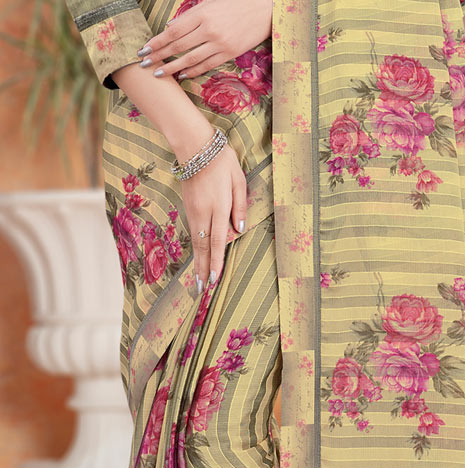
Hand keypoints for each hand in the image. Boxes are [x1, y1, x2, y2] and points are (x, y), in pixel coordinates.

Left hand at [137, 0, 273, 80]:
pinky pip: (207, 65)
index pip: (173, 31)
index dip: (157, 41)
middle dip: (159, 55)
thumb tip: (171, 28)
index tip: (144, 49)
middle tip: (145, 63)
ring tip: (159, 73)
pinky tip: (183, 75)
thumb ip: (190, 16)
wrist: (263, 10)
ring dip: (173, 67)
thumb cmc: (235, 3)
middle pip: (178, 46)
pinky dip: (193, 71)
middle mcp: (209, 29)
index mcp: (201, 13)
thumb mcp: (210, 3)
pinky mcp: (229, 53)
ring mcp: (219, 43)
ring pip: (190, 58)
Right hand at [175, 123, 248, 292]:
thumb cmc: (222, 162)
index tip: (215, 279)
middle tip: (201, 289)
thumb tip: (239, 231)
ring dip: (197, 261)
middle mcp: (203, 212)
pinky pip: (193, 232)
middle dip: (203, 269)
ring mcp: (193, 210)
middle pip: (203, 246)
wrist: (195, 145)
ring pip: (195, 241)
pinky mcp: (188, 207)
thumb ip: (240, 207)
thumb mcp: (239, 181)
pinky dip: (195, 247)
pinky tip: (197, 258)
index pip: (218, 240)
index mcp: (218, 206)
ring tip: (198, 279)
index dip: (216, 261)